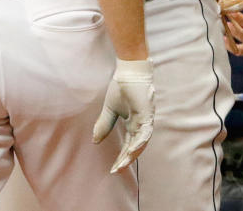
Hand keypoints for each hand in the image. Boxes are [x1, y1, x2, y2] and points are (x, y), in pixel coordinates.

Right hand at [92, 58, 154, 173]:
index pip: (128, 145)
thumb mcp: (109, 109)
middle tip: (115, 171)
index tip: (112, 169)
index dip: (121, 157)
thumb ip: (104, 124)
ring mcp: (146, 120)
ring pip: (141, 143)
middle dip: (125, 160)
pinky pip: (145, 132)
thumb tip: (95, 141)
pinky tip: (132, 151)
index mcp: (133, 123)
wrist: (127, 70)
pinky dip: (139, 142)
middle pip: (135, 147)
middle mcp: (141, 124)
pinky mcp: (147, 114)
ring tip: (122, 165)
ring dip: (132, 154)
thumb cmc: (121, 87)